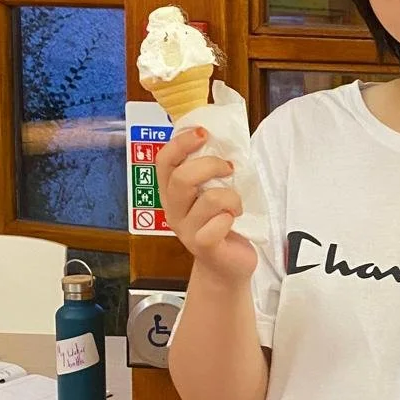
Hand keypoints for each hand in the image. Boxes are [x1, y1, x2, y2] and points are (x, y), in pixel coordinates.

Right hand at [155, 128, 256, 285]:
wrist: (227, 266)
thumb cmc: (222, 223)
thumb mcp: (212, 191)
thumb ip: (210, 170)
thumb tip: (222, 137)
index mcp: (172, 192)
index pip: (164, 161)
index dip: (181, 143)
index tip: (203, 133)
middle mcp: (174, 210)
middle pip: (182, 178)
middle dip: (211, 165)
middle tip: (229, 168)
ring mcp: (186, 230)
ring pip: (209, 199)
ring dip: (231, 196)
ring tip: (236, 204)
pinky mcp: (204, 246)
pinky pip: (219, 223)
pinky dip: (232, 217)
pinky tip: (233, 223)